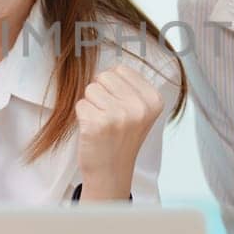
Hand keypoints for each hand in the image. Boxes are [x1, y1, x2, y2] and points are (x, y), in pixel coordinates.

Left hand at [75, 64, 163, 199]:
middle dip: (100, 94)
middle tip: (108, 117)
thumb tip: (109, 60)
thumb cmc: (121, 139)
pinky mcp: (97, 124)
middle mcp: (139, 107)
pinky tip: (93, 132)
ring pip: (90, 89)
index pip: (120, 69)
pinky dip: (82, 117)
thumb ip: (130, 86)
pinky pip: (80, 104)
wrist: (111, 173)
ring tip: (101, 124)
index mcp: (153, 100)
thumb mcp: (139, 111)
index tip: (120, 108)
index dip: (113, 87)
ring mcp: (119, 116)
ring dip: (91, 105)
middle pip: (104, 76)